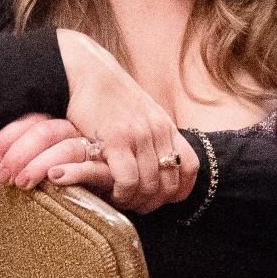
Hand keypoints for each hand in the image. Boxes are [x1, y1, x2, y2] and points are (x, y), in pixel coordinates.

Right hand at [34, 29, 198, 211]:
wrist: (86, 72)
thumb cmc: (107, 98)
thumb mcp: (139, 115)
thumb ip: (150, 137)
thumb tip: (156, 163)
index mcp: (167, 127)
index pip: (190, 168)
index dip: (178, 191)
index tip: (158, 198)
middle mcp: (159, 132)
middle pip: (170, 184)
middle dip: (152, 202)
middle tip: (132, 205)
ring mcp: (140, 135)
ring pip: (150, 186)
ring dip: (134, 201)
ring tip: (118, 200)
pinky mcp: (117, 139)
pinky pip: (128, 180)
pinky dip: (121, 194)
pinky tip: (108, 192)